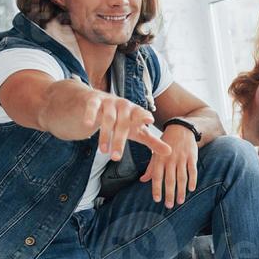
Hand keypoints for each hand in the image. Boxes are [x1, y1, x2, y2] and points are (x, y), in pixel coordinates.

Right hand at [41, 83, 171, 160]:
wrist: (98, 103)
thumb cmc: (122, 120)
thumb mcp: (137, 131)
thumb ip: (152, 141)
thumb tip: (170, 152)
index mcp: (136, 112)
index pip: (141, 114)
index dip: (144, 116)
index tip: (149, 120)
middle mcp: (123, 105)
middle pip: (122, 123)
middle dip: (119, 141)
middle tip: (116, 158)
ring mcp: (108, 102)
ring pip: (108, 118)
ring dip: (105, 135)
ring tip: (103, 151)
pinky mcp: (94, 100)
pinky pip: (92, 107)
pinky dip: (90, 114)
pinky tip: (88, 125)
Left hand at [139, 123, 198, 208]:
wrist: (180, 128)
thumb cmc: (166, 143)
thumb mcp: (156, 153)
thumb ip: (151, 168)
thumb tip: (143, 180)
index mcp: (159, 159)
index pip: (157, 176)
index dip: (157, 188)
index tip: (157, 199)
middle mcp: (170, 159)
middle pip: (170, 179)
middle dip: (169, 193)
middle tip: (169, 205)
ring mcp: (182, 158)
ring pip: (182, 177)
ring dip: (181, 190)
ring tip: (180, 201)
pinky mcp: (192, 157)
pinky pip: (192, 170)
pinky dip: (192, 180)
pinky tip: (191, 189)